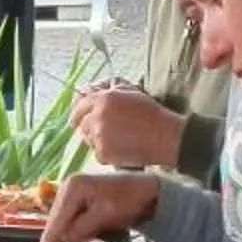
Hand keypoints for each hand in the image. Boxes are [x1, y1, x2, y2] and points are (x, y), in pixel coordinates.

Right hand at [35, 170, 161, 241]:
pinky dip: (71, 234)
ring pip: (62, 223)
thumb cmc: (129, 200)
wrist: (147, 192)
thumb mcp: (105, 215)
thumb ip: (82, 229)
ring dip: (64, 239)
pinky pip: (69, 222)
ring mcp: (71, 194)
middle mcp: (68, 187)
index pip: (56, 219)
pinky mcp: (77, 202)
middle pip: (56, 221)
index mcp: (73, 186)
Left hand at [72, 85, 189, 171]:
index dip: (78, 111)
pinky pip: (96, 151)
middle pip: (80, 123)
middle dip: (88, 126)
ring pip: (87, 138)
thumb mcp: (129, 91)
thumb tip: (86, 90)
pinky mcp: (102, 153)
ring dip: (96, 138)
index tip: (77, 118)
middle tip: (104, 130)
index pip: (80, 104)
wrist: (164, 137)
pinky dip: (104, 150)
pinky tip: (120, 146)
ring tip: (117, 138)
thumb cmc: (150, 113)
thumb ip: (107, 88)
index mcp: (103, 99)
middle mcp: (97, 116)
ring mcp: (98, 136)